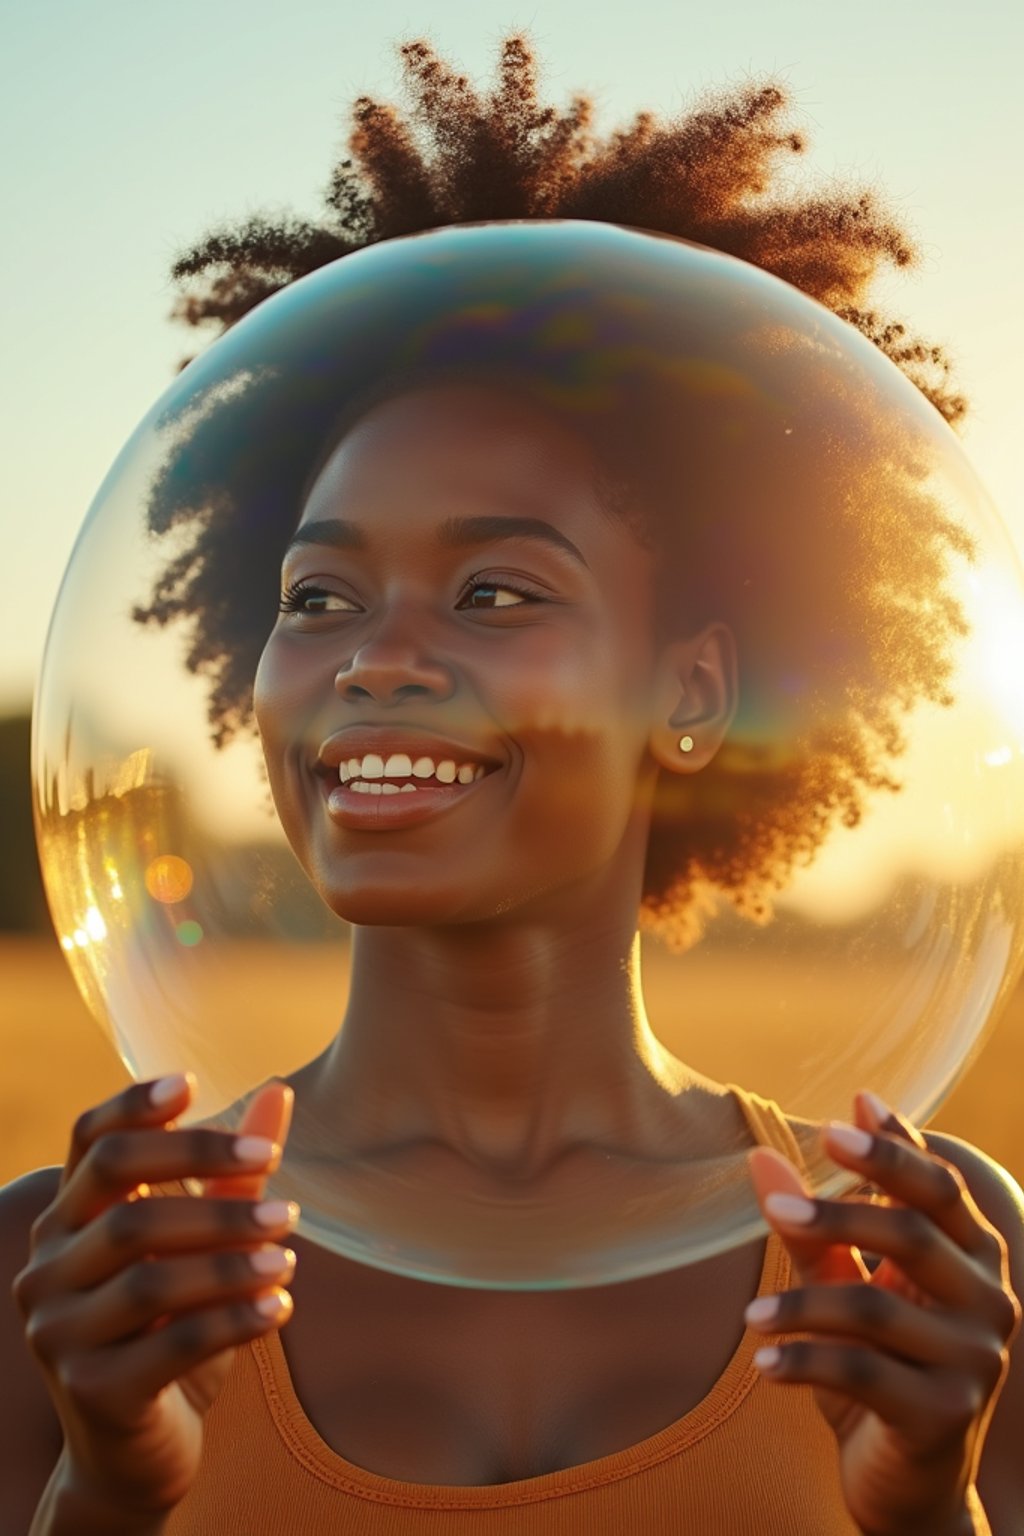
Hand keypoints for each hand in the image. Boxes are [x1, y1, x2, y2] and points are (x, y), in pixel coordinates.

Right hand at [13, 1075, 296, 1523]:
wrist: (136, 1449)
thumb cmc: (171, 1328)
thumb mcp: (202, 1246)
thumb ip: (233, 1175)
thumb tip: (278, 1093)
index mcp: (69, 1219)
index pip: (90, 1141)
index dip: (134, 1105)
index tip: (192, 1085)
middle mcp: (48, 1267)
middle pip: (125, 1196)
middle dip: (209, 1185)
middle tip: (283, 1197)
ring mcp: (60, 1332)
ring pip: (149, 1275)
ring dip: (231, 1260)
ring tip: (289, 1256)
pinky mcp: (92, 1391)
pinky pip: (171, 1344)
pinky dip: (234, 1319)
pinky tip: (279, 1308)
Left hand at [746, 1093, 1019, 1535]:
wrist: (907, 1482)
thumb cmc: (877, 1366)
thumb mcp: (843, 1289)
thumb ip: (811, 1228)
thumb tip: (759, 1152)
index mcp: (974, 1257)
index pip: (941, 1186)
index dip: (896, 1146)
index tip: (846, 1111)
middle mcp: (988, 1302)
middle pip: (915, 1232)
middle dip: (840, 1210)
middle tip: (775, 1205)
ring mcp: (974, 1361)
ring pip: (877, 1307)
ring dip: (802, 1305)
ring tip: (750, 1315)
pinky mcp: (945, 1415)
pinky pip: (863, 1372)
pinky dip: (804, 1362)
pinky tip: (761, 1364)